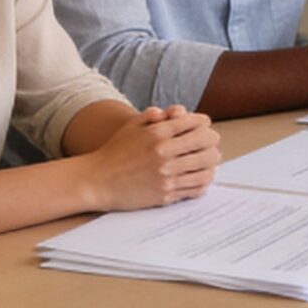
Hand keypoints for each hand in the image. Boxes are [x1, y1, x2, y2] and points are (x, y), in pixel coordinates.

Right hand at [84, 105, 220, 210]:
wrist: (96, 180)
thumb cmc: (114, 152)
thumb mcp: (131, 126)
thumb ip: (154, 115)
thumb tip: (176, 112)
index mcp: (158, 133)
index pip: (198, 123)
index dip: (204, 124)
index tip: (203, 128)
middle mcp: (164, 153)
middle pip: (207, 144)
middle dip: (211, 142)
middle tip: (210, 145)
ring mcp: (166, 175)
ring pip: (206, 167)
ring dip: (211, 163)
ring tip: (208, 162)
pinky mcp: (165, 194)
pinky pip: (196, 188)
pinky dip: (203, 182)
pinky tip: (200, 178)